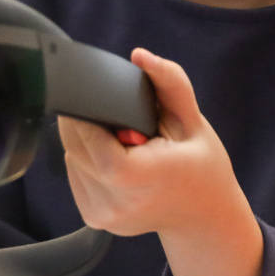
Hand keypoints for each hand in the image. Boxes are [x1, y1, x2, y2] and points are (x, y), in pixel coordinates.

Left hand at [56, 48, 252, 241]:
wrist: (203, 217)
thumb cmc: (202, 167)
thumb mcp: (194, 122)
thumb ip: (170, 84)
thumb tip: (140, 56)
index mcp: (150, 178)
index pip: (99, 150)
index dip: (88, 123)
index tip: (94, 100)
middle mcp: (123, 203)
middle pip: (77, 151)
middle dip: (84, 123)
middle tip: (109, 112)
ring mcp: (106, 215)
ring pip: (71, 160)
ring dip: (85, 142)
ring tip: (118, 139)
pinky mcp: (94, 219)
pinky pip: (74, 175)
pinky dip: (85, 160)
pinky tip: (112, 157)